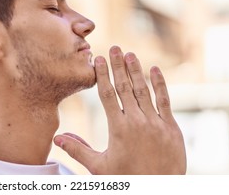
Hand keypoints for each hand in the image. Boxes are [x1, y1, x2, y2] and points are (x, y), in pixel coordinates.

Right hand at [54, 46, 185, 173]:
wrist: (158, 191)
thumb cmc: (127, 181)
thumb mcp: (99, 167)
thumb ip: (78, 150)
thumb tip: (57, 138)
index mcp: (118, 128)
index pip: (107, 94)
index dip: (102, 75)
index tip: (98, 59)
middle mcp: (137, 121)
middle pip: (124, 87)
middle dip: (118, 66)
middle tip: (114, 47)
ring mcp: (156, 122)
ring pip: (143, 90)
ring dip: (136, 71)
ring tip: (130, 54)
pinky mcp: (171, 127)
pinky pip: (164, 101)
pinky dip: (160, 84)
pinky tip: (155, 70)